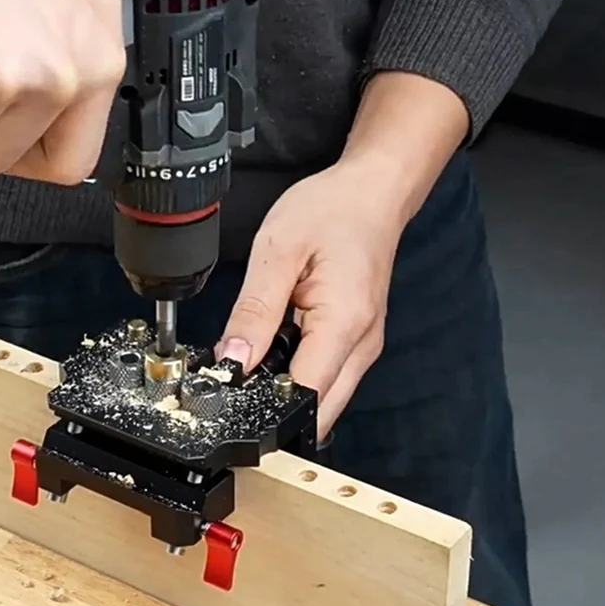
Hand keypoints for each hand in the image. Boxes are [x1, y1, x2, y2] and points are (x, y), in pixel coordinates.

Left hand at [218, 160, 407, 439]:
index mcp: (344, 324)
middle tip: (237, 385)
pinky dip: (299, 377)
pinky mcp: (357, 344)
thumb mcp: (277, 251)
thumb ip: (253, 311)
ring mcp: (363, 349)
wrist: (373, 193)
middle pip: (318, 413)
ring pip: (323, 401)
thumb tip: (231, 360)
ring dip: (287, 396)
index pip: (304, 396)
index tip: (231, 396)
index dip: (263, 407)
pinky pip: (327, 378)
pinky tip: (276, 354)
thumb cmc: (332, 210)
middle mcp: (362, 347)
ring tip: (255, 363)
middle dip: (276, 411)